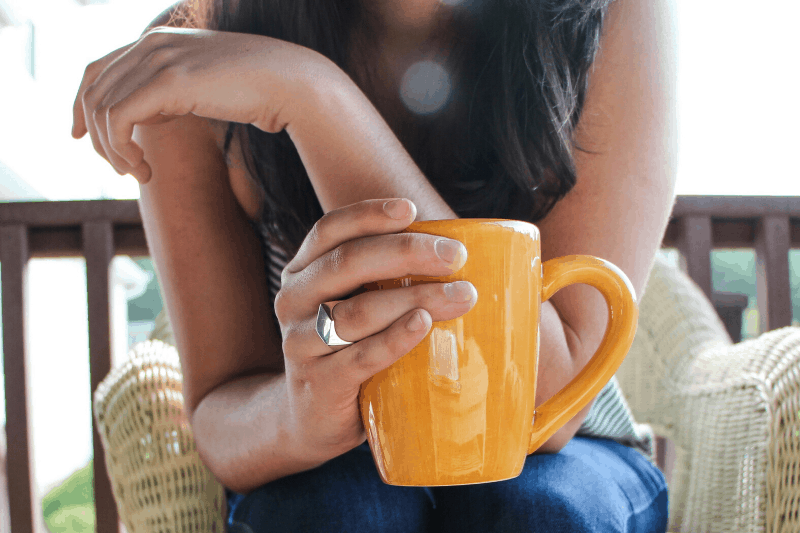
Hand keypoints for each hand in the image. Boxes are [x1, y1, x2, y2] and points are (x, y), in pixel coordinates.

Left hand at [71, 27, 330, 182]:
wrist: (290, 83)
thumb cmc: (256, 91)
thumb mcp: (204, 88)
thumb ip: (173, 93)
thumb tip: (150, 118)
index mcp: (157, 42)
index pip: (96, 70)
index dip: (80, 105)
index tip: (80, 137)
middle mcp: (150, 45)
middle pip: (93, 93)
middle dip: (97, 139)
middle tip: (123, 170)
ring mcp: (158, 59)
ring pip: (101, 109)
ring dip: (111, 151)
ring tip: (137, 174)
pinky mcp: (168, 81)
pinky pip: (118, 119)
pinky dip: (121, 151)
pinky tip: (145, 171)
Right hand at [276, 198, 477, 463]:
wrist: (312, 418)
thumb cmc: (351, 348)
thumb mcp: (356, 304)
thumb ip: (389, 277)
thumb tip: (472, 253)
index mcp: (304, 271)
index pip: (330, 230)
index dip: (369, 214)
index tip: (412, 210)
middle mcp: (295, 300)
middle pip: (347, 263)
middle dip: (406, 252)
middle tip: (456, 256)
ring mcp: (301, 343)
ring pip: (357, 311)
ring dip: (414, 298)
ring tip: (462, 296)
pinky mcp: (319, 383)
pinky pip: (360, 356)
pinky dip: (395, 339)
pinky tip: (423, 325)